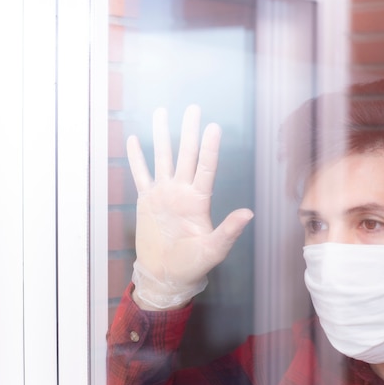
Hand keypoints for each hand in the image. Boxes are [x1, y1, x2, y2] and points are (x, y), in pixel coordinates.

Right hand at [127, 105, 253, 309]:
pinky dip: (136, 158)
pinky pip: (140, 175)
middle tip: (193, 108)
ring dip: (162, 136)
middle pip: (185, 155)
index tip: (213, 127)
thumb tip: (248, 213)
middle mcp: (181, 191)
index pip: (205, 168)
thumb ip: (228, 231)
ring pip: (162, 158)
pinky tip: (134, 140)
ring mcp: (163, 194)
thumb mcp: (213, 250)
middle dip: (189, 132)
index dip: (209, 148)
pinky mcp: (146, 200)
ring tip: (160, 112)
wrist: (166, 276)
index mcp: (198, 201)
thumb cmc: (193, 265)